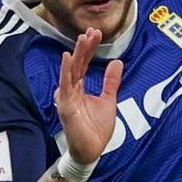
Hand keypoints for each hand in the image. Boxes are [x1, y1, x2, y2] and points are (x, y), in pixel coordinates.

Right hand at [54, 28, 122, 166]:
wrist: (92, 150)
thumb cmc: (96, 128)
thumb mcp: (108, 100)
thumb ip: (111, 81)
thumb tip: (117, 62)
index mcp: (80, 87)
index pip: (84, 63)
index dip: (89, 48)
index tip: (96, 33)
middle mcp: (72, 89)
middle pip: (78, 63)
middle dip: (84, 47)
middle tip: (92, 31)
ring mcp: (67, 97)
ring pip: (71, 71)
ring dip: (77, 54)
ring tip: (82, 38)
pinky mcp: (65, 106)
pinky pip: (65, 85)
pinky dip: (65, 71)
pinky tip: (67, 57)